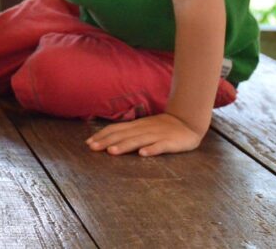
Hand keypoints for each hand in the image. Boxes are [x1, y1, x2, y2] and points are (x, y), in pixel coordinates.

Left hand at [85, 112, 203, 156]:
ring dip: (124, 146)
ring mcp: (157, 136)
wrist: (188, 121)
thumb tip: (110, 139)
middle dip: (106, 141)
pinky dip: (151, 150)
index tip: (88, 143)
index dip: (102, 135)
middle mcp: (144, 129)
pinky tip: (143, 154)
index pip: (115, 129)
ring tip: (111, 152)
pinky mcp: (170, 142)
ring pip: (138, 140)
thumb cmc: (162, 127)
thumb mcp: (143, 127)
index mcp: (136, 126)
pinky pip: (160, 146)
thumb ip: (129, 132)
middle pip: (123, 135)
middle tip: (92, 148)